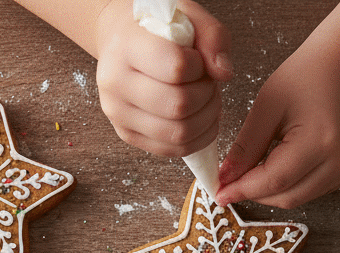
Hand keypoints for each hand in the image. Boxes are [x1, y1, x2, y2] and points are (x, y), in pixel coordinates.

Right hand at [94, 0, 231, 158]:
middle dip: (206, 96)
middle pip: (178, 106)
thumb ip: (212, 37)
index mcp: (126, 48)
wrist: (119, 41)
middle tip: (207, 82)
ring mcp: (119, 115)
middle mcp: (116, 85)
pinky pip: (172, 149)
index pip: (176, 68)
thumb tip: (223, 73)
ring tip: (206, 100)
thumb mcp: (186, 14)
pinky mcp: (128, 135)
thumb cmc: (153, 27)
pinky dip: (197, 139)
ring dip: (205, 120)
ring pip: (178, 133)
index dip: (200, 66)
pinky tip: (201, 120)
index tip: (199, 60)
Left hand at [216, 47, 339, 208]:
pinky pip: (307, 192)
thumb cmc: (307, 76)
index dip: (243, 190)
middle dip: (253, 194)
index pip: (274, 181)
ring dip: (268, 193)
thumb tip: (226, 179)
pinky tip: (272, 171)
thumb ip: (245, 148)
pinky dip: (285, 188)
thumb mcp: (267, 107)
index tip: (219, 193)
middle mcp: (339, 160)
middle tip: (230, 184)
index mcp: (320, 141)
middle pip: (285, 197)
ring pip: (295, 199)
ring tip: (249, 175)